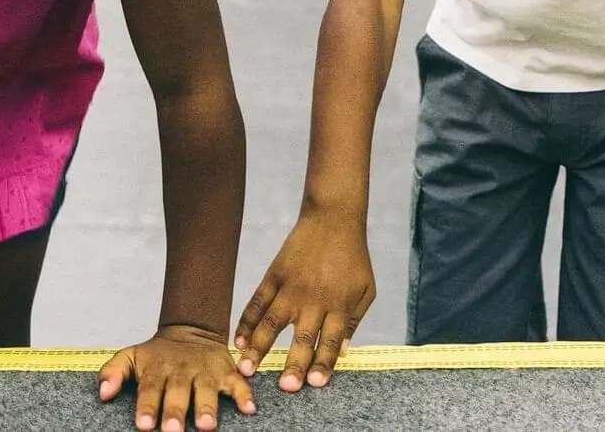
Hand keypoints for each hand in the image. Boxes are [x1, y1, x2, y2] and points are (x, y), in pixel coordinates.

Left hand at [98, 324, 255, 431]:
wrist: (191, 330)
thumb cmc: (158, 354)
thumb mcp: (131, 356)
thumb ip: (113, 372)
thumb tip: (102, 393)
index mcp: (157, 369)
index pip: (149, 388)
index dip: (147, 406)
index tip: (143, 424)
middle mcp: (181, 371)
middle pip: (178, 392)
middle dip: (175, 411)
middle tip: (172, 431)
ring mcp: (205, 372)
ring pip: (207, 390)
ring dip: (207, 407)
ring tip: (206, 425)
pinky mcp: (226, 372)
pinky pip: (238, 384)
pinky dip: (244, 395)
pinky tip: (249, 409)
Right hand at [233, 211, 374, 391]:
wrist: (333, 218)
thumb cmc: (353, 257)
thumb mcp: (365, 289)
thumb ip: (353, 321)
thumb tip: (343, 353)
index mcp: (339, 305)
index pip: (331, 340)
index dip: (323, 363)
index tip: (314, 384)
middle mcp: (314, 298)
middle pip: (303, 336)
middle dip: (294, 363)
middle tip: (285, 386)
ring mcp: (292, 286)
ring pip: (272, 322)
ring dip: (259, 347)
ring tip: (246, 369)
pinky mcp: (275, 274)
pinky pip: (257, 302)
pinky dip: (246, 321)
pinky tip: (238, 340)